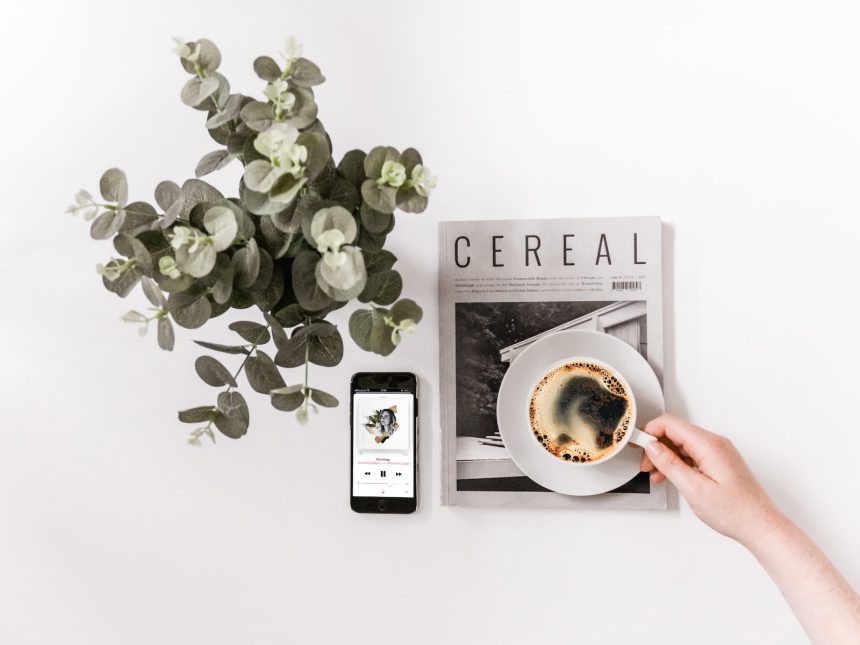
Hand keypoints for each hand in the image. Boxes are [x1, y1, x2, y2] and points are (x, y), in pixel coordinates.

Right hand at [639, 414, 784, 545]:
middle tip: (645, 465)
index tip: (636, 443)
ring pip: (682, 445)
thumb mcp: (694, 489)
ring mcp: (717, 453)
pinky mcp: (718, 462)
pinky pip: (691, 455)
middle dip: (655, 446)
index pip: (671, 424)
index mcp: (709, 445)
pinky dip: (677, 463)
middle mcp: (715, 444)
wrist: (760, 526)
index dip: (650, 431)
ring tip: (656, 475)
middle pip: (675, 433)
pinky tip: (670, 477)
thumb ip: (670, 464)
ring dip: (665, 457)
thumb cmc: (735, 511)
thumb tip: (652, 446)